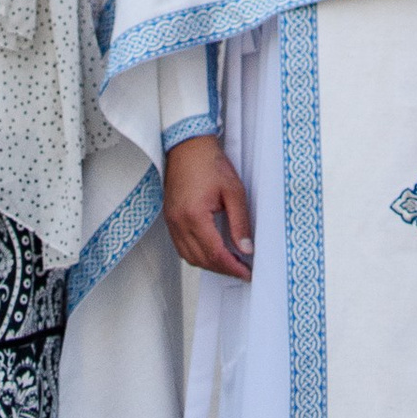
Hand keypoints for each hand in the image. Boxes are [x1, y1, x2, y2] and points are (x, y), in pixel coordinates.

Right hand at [164, 132, 253, 276]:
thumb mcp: (233, 191)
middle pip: (201, 260)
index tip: (247, 272)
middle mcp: (179, 223)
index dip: (232, 267)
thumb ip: (240, 222)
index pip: (215, 254)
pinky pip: (181, 247)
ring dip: (209, 264)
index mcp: (195, 216)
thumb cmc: (210, 163)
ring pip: (189, 257)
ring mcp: (171, 222)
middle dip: (223, 269)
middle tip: (242, 269)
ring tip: (229, 263)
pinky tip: (211, 251)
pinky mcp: (169, 218)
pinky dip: (197, 255)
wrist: (187, 145)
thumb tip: (246, 249)